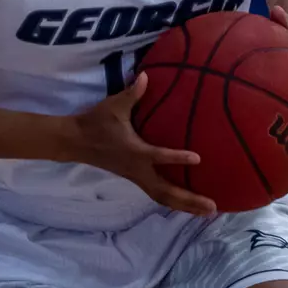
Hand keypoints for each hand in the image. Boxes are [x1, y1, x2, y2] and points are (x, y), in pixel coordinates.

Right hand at [70, 73, 215, 214]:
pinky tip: (188, 204)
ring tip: (207, 211)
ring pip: (162, 197)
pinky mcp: (134, 178)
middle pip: (166, 191)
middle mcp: (137, 169)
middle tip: (212, 207)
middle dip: (189, 200)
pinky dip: (173, 201)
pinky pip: (157, 194)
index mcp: (134, 151)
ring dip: (185, 205)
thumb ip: (133, 93)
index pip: (158, 157)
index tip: (198, 158)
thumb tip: (145, 75)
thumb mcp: (114, 106)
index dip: (177, 158)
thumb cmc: (95, 122)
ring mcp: (135, 177)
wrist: (74, 141)